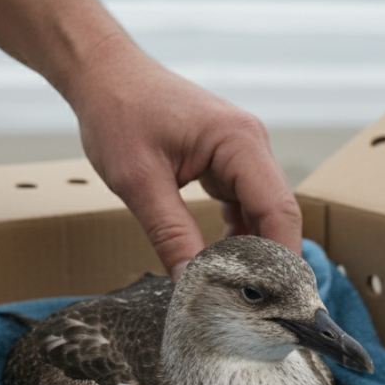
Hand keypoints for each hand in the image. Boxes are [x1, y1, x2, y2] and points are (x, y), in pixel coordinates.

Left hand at [66, 38, 301, 280]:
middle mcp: (251, 143)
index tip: (278, 303)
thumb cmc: (117, 112)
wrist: (102, 73)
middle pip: (277, 214)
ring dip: (252, 251)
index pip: (279, 211)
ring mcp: (241, 152)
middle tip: (259, 311)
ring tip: (238, 295)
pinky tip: (219, 262)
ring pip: (262, 213)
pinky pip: (243, 204)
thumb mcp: (138, 181)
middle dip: (270, 262)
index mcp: (240, 141)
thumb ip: (170, 235)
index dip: (282, 261)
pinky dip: (236, 235)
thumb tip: (192, 286)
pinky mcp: (225, 160)